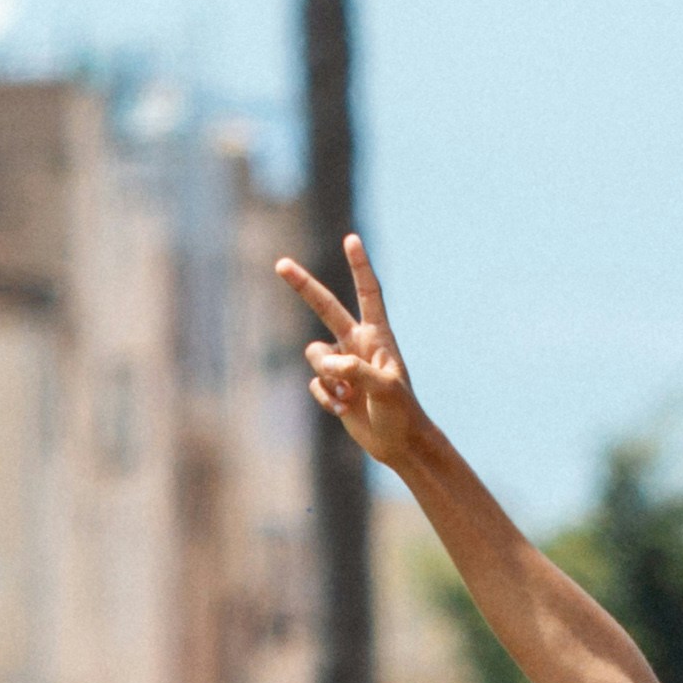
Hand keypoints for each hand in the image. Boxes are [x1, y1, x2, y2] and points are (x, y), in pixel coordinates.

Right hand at [275, 233, 424, 467]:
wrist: (399, 444)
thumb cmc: (401, 412)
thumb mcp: (386, 389)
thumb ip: (357, 370)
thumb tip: (328, 361)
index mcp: (377, 336)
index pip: (368, 293)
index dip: (359, 266)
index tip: (351, 239)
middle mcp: (357, 343)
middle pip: (326, 307)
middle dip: (303, 286)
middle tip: (280, 264)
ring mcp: (343, 364)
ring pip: (314, 356)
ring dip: (326, 376)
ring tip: (348, 395)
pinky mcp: (333, 385)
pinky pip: (315, 382)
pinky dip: (326, 397)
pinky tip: (345, 409)